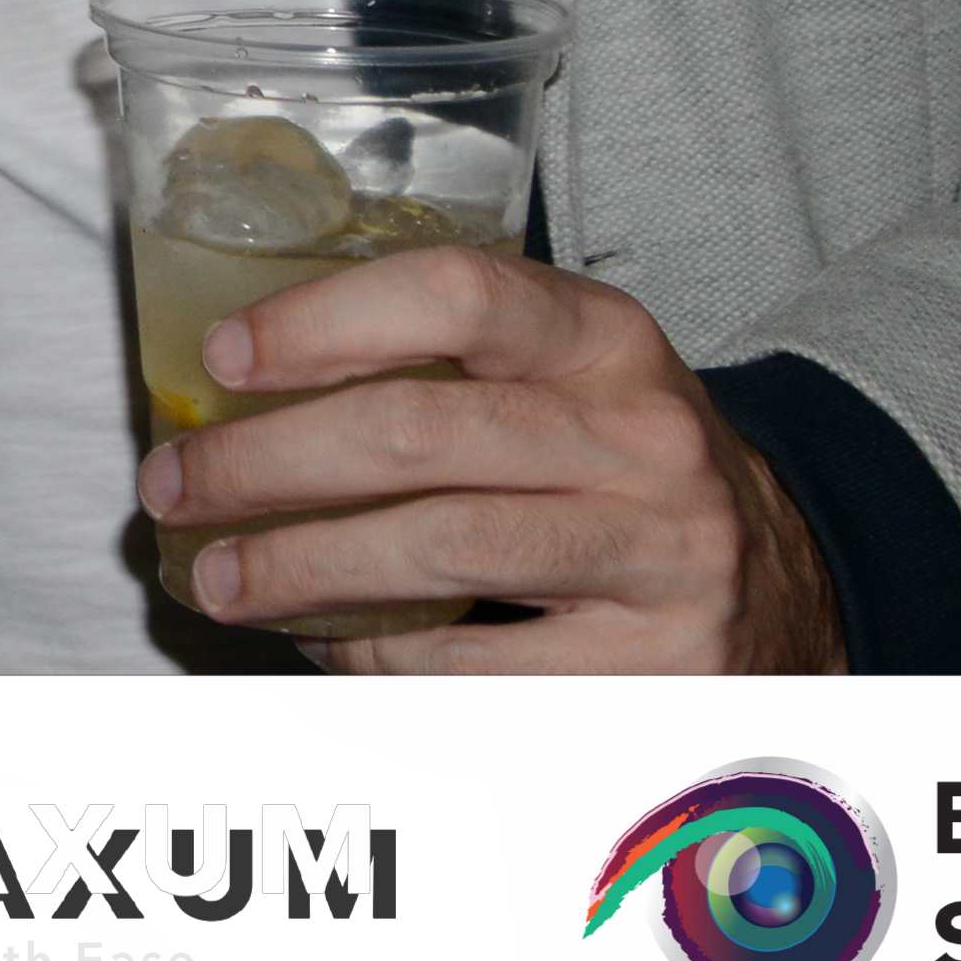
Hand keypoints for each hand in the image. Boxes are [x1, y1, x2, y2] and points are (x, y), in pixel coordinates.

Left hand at [136, 248, 840, 672]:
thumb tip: (234, 390)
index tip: (224, 357)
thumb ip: (440, 364)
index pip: (457, 292)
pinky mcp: (654, 668)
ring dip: (299, 567)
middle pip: (420, 434)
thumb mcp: (566, 379)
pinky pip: (475, 664)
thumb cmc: (616, 465)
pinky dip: (376, 654)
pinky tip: (323, 640)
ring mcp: (657, 557)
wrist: (787, 583)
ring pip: (439, 552)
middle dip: (268, 462)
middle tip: (173, 484)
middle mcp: (644, 438)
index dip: (325, 320)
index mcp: (607, 339)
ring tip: (216, 578)